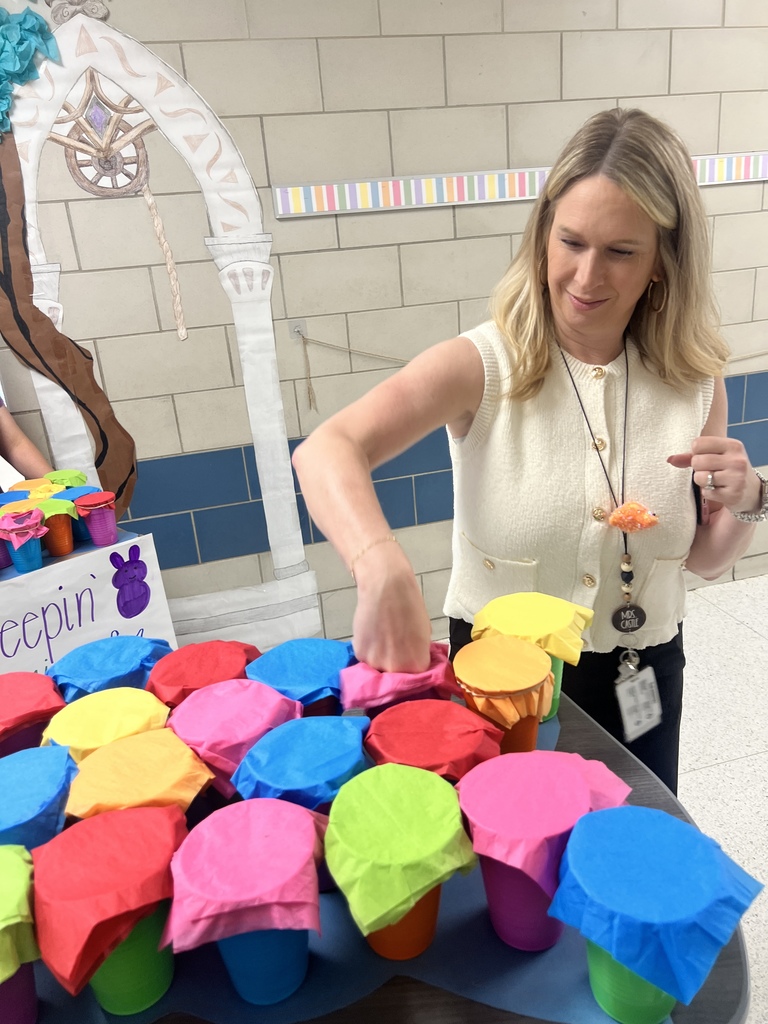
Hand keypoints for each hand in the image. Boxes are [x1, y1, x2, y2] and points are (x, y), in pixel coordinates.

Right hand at [351, 543, 431, 672]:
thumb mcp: (424, 634)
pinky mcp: (359, 653)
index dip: (414, 669)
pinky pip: (367, 658)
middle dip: (397, 666)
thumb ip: (419, 654)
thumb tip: (414, 662)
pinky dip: (370, 650)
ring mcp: (375, 663)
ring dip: (381, 659)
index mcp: (416, 666)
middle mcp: (395, 670)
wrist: (386, 587)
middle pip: (396, 677)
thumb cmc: (411, 606)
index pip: (416, 679)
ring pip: (379, 669)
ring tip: (383, 638)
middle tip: (396, 648)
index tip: (410, 660)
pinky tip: (374, 633)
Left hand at [667, 436, 760, 513]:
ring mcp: (736, 478)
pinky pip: (706, 492)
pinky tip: (719, 490)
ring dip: (702, 481)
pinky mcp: (733, 495)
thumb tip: (670, 459)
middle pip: (697, 461)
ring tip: (714, 480)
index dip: (696, 452)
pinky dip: (708, 492)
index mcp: (733, 445)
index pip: (698, 443)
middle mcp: (737, 460)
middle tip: (710, 470)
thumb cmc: (729, 469)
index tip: (705, 456)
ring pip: (700, 477)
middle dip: (698, 468)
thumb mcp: (717, 456)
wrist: (751, 491)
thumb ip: (691, 455)